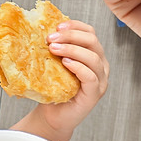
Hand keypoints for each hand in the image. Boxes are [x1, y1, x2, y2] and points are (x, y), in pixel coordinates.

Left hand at [34, 19, 108, 140]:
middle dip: (71, 36)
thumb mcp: (53, 64)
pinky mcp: (94, 94)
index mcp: (92, 54)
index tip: (57, 25)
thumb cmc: (53, 89)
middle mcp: (100, 66)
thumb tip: (40, 29)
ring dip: (72, 49)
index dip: (75, 26)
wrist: (52, 116)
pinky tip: (66, 63)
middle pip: (93, 42)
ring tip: (54, 49)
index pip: (90, 32)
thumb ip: (55, 48)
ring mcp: (100, 80)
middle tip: (50, 38)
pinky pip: (91, 77)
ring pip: (93, 58)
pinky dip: (79, 67)